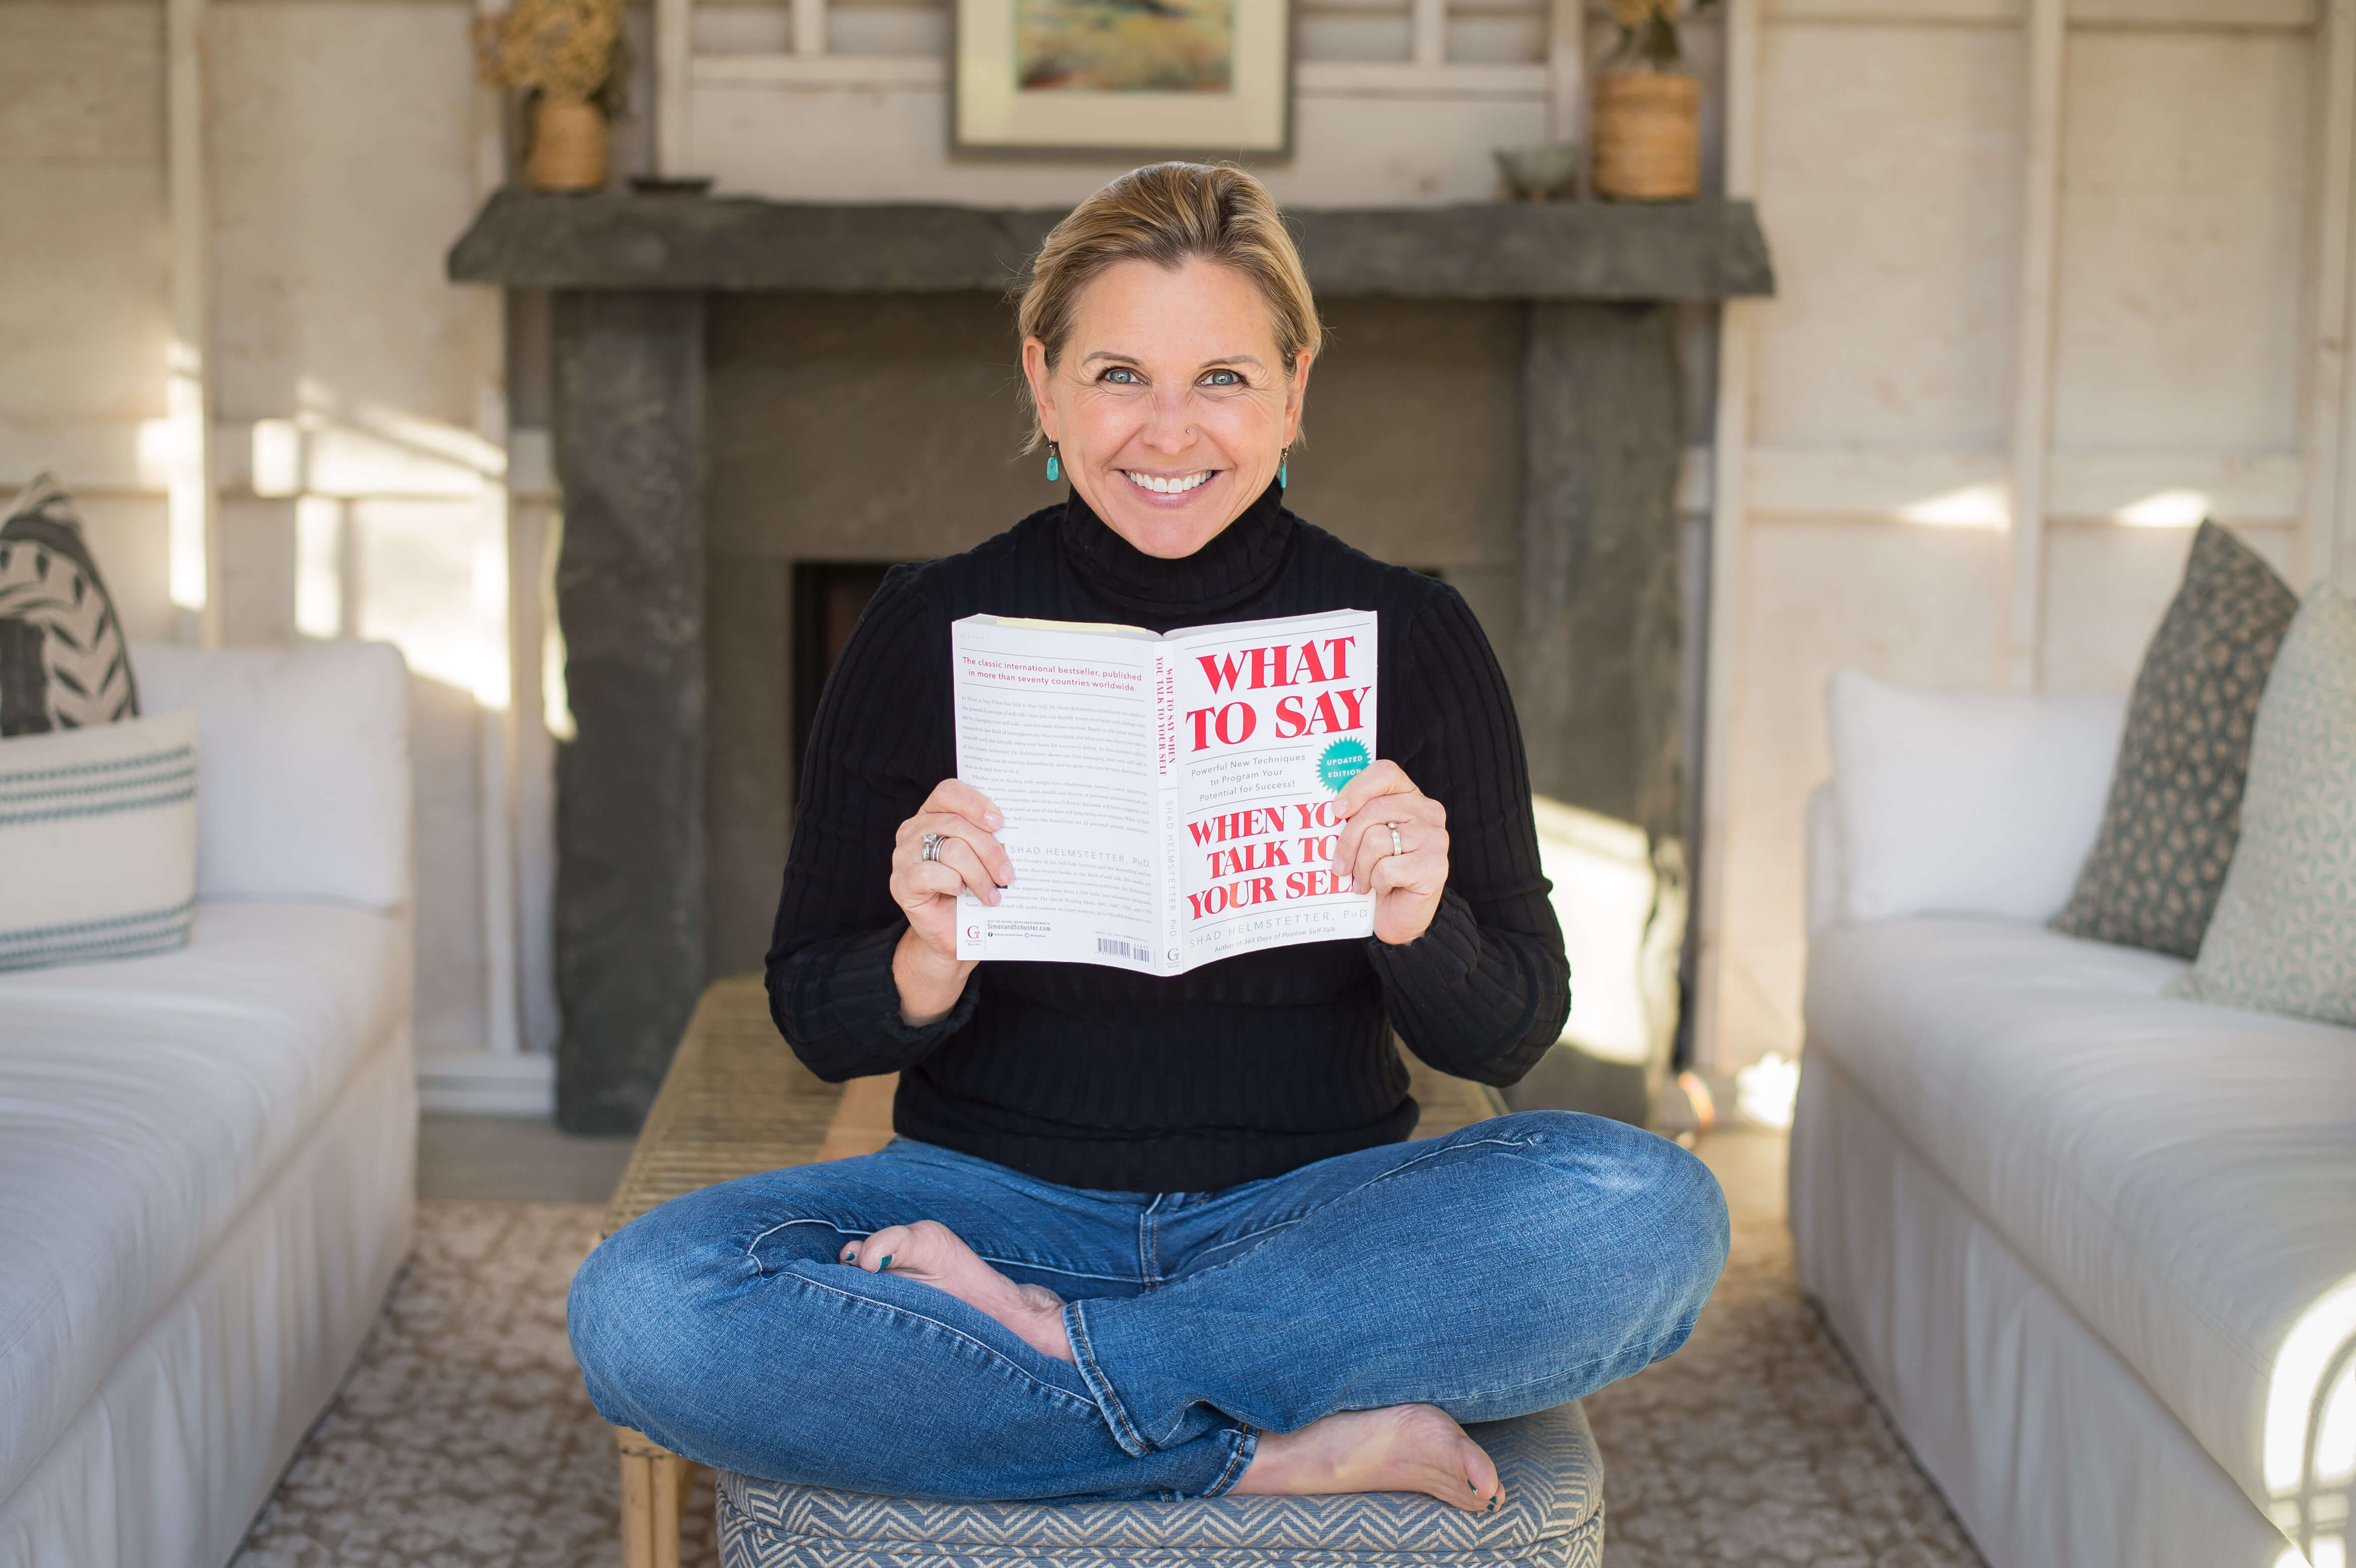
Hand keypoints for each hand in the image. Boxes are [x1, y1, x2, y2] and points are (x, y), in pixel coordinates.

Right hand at [889, 780, 1011, 1022]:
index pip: (949, 791)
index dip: (975, 803)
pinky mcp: (901, 883)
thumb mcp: (982, 859)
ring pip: (952, 849)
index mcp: (934, 815)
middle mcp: (914, 830)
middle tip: (1007, 874)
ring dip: (979, 874)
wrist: (955, 934)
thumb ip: (989, 838)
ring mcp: (903, 856)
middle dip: (990, 850)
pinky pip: (933, 873)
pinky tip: (962, 895)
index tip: (999, 822)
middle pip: (957, 824)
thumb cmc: (972, 892)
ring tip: (992, 894)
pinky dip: (955, 884)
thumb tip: (1020, 831)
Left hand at [1330, 760, 1448, 945]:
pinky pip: (1386, 868)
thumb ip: (1358, 818)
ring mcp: (1435, 838)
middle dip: (1347, 841)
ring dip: (1361, 867)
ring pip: (1376, 841)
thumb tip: (1329, 812)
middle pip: (1373, 811)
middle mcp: (1429, 811)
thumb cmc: (1380, 873)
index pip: (1385, 773)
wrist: (1402, 916)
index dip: (1357, 788)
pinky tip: (1384, 888)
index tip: (1336, 811)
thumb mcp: (1367, 838)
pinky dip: (1377, 882)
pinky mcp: (1435, 866)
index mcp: (1411, 797)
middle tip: (1339, 866)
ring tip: (1363, 880)